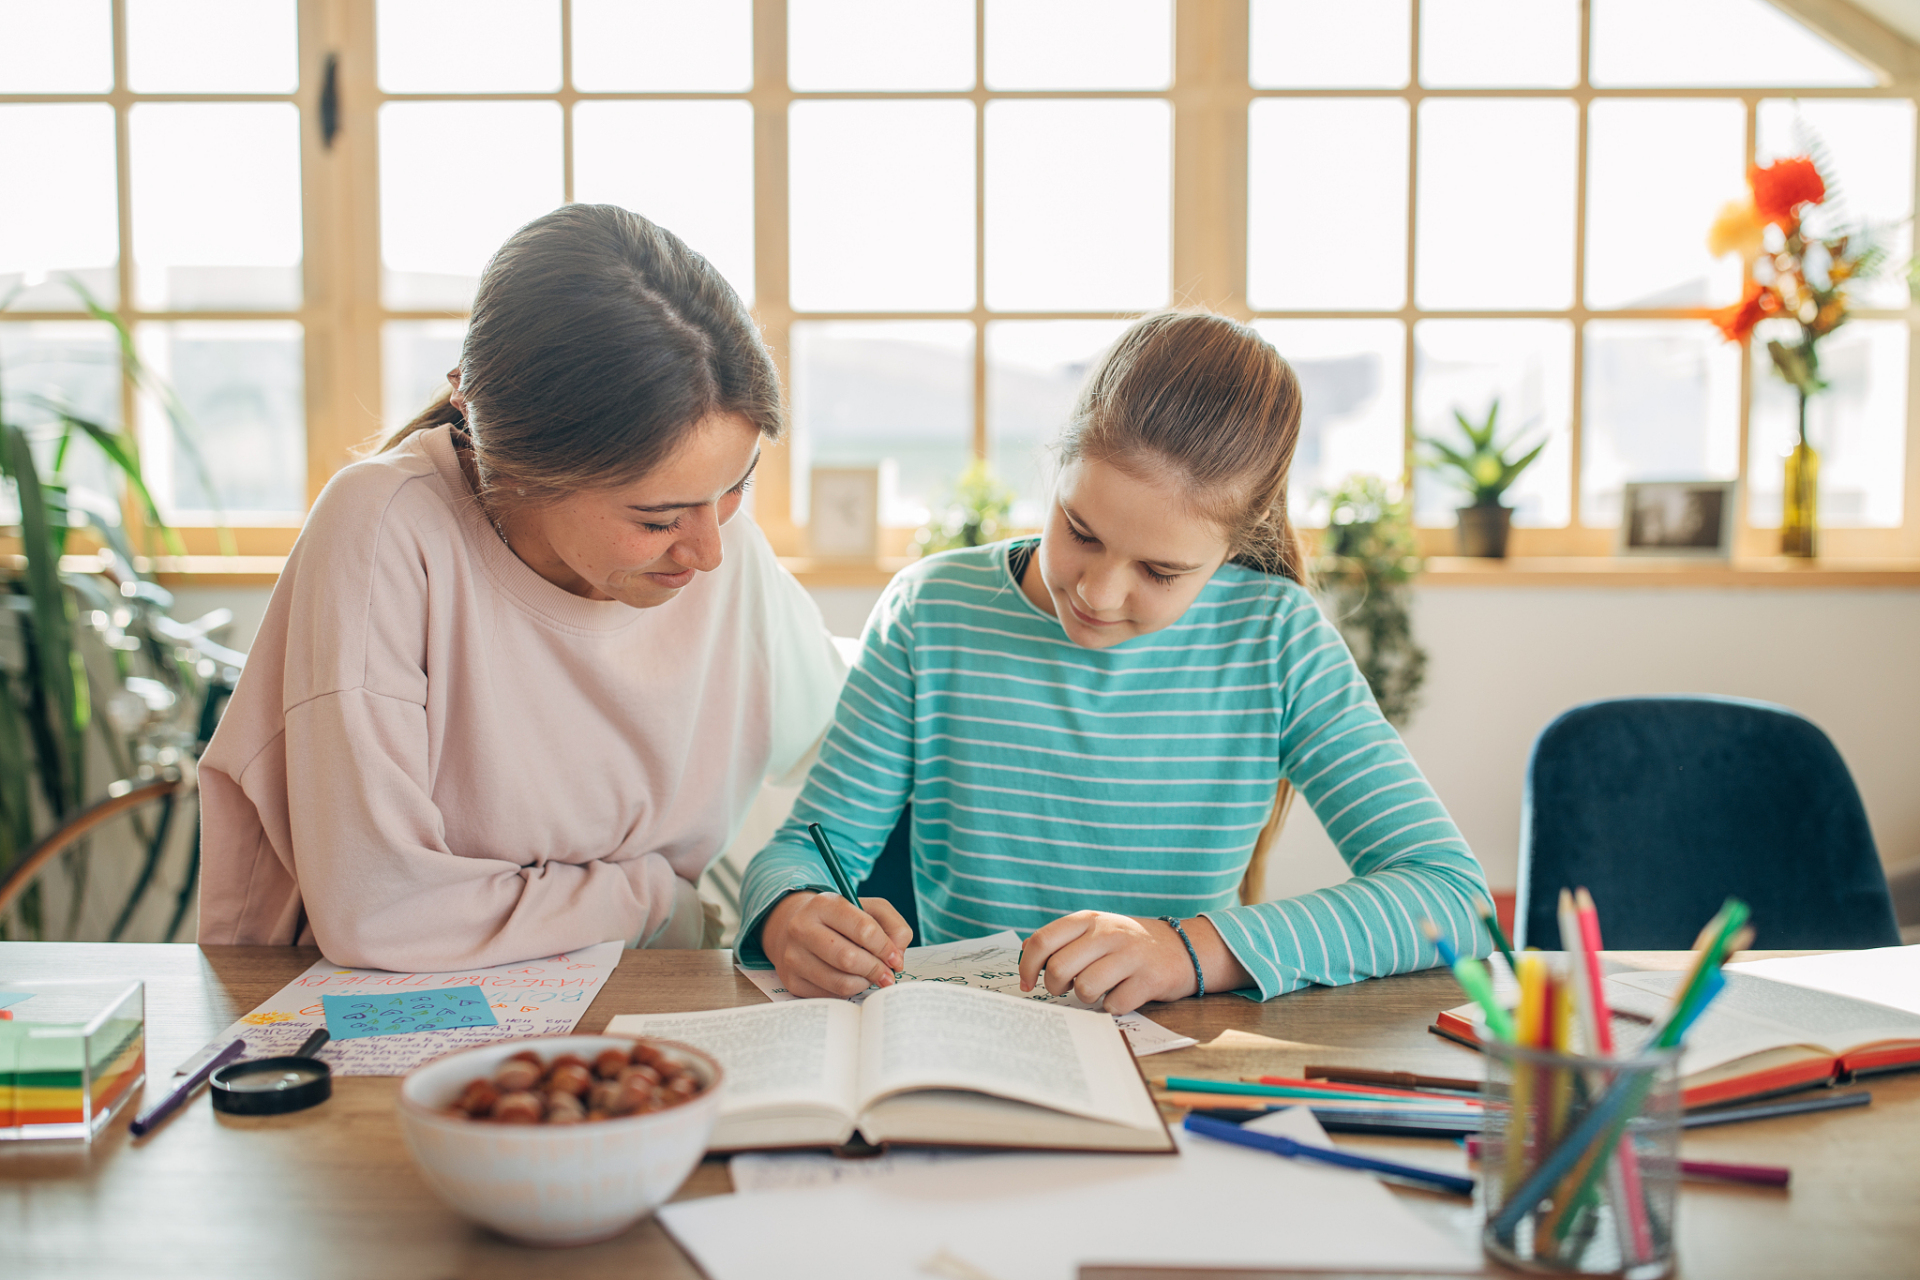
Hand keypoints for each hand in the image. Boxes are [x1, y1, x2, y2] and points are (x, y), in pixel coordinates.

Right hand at [763, 891, 912, 998]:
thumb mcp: (870, 909)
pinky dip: (848, 991)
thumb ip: (894, 927)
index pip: (863, 929)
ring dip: (864, 983)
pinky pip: (830, 995)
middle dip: (876, 970)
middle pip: (849, 959)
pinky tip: (850, 979)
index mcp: (823, 904)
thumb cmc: (842, 920)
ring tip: (869, 976)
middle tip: (887, 974)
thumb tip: (897, 959)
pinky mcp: (791, 981)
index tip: (895, 958)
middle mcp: (802, 928)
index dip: (886, 948)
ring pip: (840, 982)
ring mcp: (793, 956)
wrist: (796, 929)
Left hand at [1018, 912, 1248, 1014]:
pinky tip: (1121, 995)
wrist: (1184, 947)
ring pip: (1084, 989)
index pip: (1043, 941)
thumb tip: (1025, 951)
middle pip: (1058, 969)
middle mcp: (1107, 933)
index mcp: (1089, 919)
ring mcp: (1130, 955)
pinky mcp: (1150, 979)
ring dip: (1086, 998)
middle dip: (1055, 988)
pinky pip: (1113, 1004)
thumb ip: (1063, 938)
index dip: (1027, 967)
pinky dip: (1112, 1007)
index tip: (1027, 984)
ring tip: (1098, 990)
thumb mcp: (1096, 929)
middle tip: (1065, 989)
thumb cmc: (1128, 943)